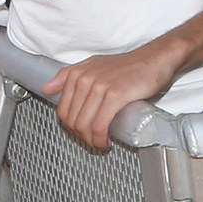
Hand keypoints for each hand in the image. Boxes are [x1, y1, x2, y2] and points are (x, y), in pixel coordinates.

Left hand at [43, 41, 190, 152]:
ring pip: (85, 125)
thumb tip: (47, 88)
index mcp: (78, 73)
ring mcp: (100, 87)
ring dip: (91, 140)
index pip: (63, 110)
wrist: (155, 59)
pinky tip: (106, 140)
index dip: (72, 127)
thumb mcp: (94, 65)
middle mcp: (86, 79)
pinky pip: (99, 125)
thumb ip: (69, 75)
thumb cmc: (128, 66)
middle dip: (82, 136)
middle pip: (73, 120)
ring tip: (101, 142)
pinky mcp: (115, 95)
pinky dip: (100, 138)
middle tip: (94, 139)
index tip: (83, 131)